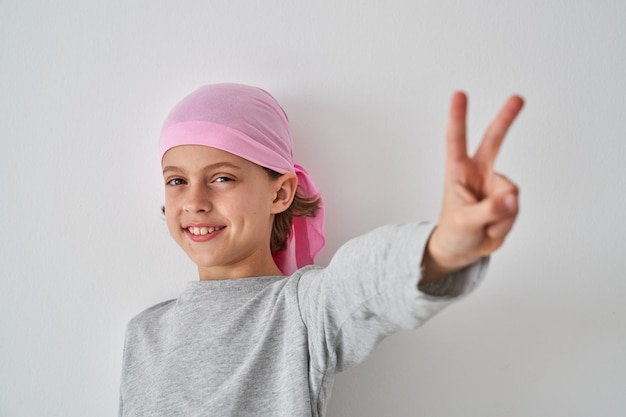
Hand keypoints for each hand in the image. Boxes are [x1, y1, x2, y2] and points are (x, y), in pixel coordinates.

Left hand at [422, 91, 523, 282]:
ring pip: (510, 193)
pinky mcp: (507, 200)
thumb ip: (489, 210)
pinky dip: (505, 223)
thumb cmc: (453, 232)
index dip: (458, 117)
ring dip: (500, 215)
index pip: (456, 140)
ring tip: (483, 225)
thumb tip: (512, 198)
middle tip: (517, 98)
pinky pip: (516, 209)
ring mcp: (494, 185)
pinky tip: (492, 228)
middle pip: (493, 140)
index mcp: (457, 171)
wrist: (460, 250)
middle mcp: (478, 173)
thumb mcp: (464, 222)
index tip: (459, 94)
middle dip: (506, 119)